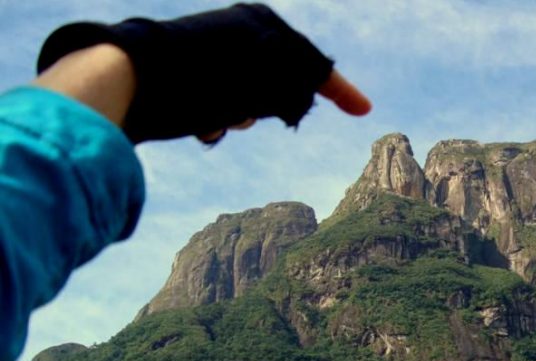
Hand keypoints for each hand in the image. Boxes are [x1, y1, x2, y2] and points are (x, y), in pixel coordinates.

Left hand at [37, 4, 369, 143]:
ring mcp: (213, 53)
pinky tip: (201, 127)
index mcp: (261, 23)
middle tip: (245, 112)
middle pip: (277, 84)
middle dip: (267, 107)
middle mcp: (238, 33)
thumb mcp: (268, 84)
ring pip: (247, 98)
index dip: (340, 90)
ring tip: (216, 120)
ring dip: (239, 116)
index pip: (312, 63)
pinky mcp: (189, 75)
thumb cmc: (210, 79)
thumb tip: (301, 100)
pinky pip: (220, 102)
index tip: (364, 111)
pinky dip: (217, 119)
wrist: (137, 78)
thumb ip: (300, 88)